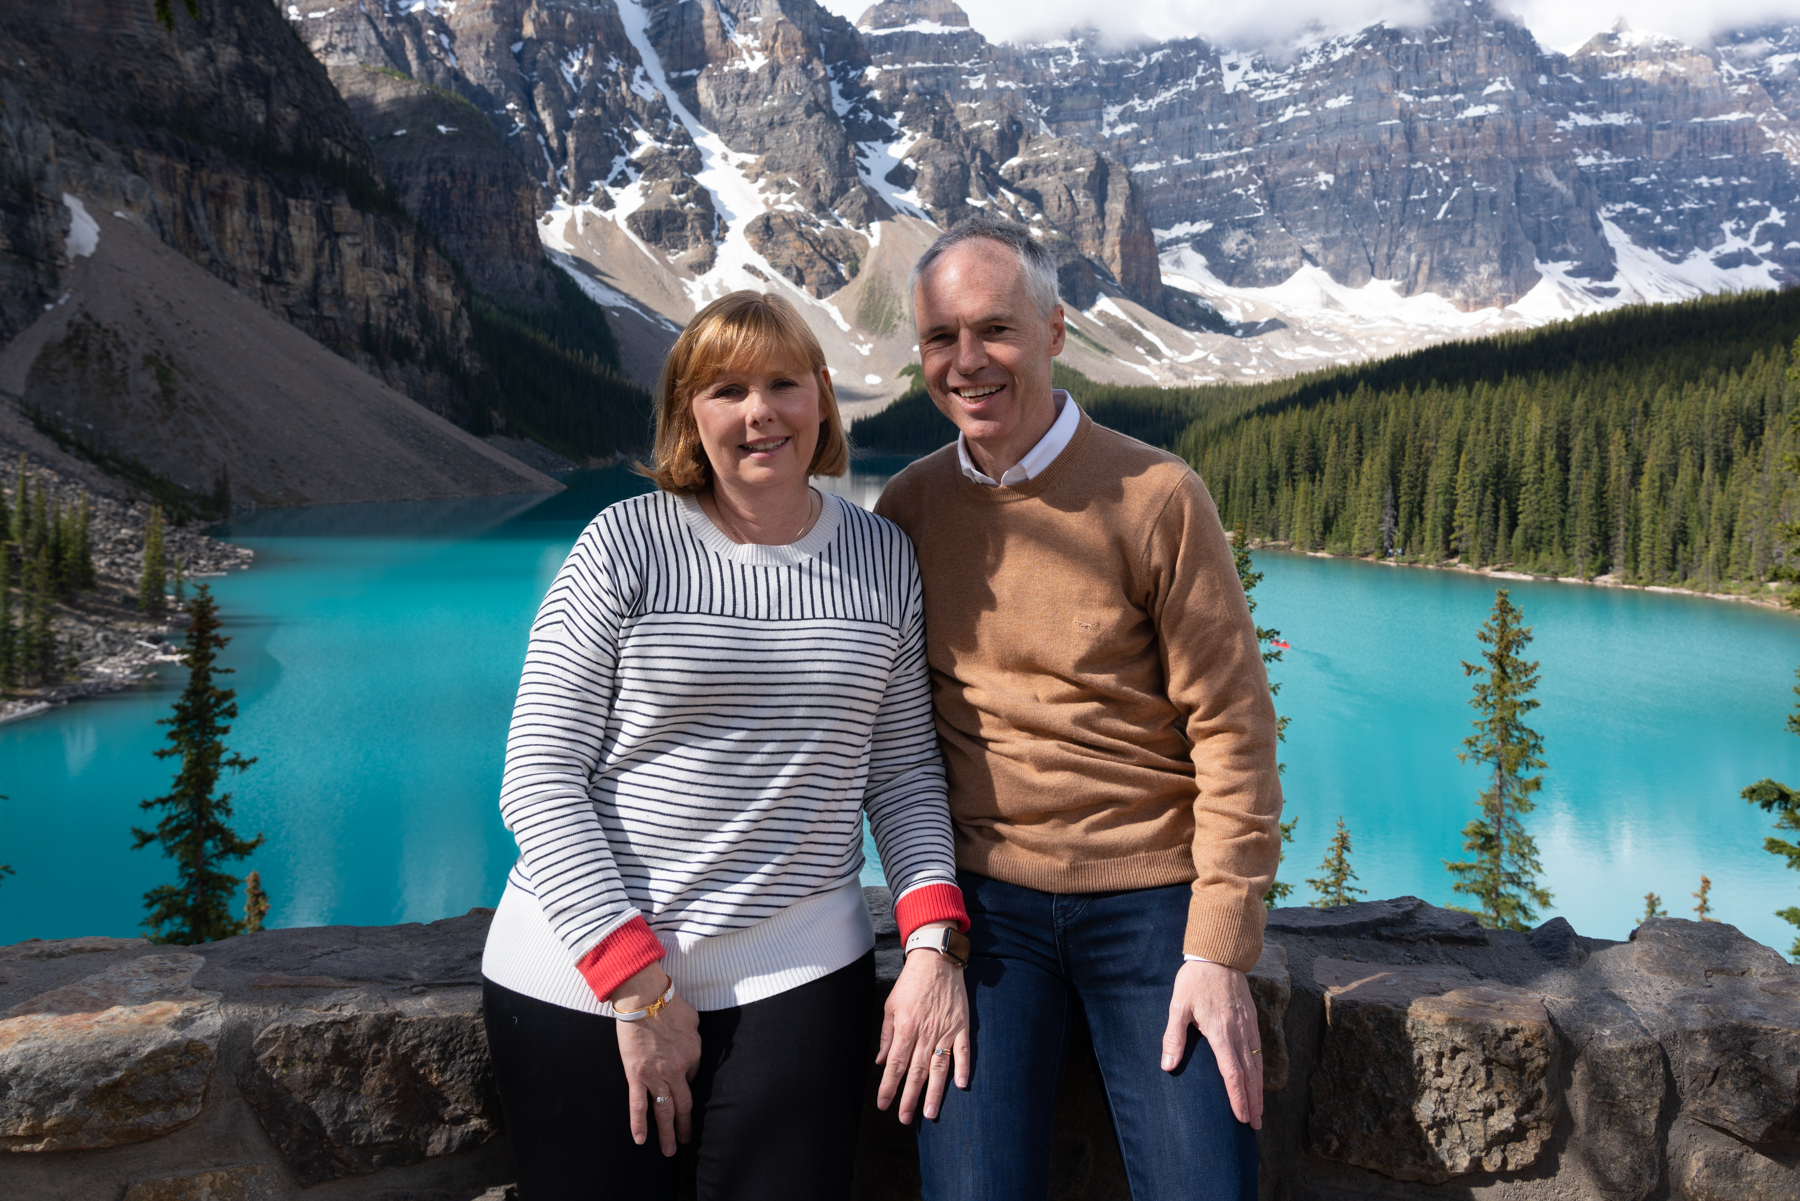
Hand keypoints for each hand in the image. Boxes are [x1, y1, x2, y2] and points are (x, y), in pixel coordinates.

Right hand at [612, 964, 700, 1154]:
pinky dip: (639, 1124)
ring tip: (670, 1150)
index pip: (692, 1077)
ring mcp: (656, 1076)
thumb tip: (691, 1049)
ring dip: (667, 1133)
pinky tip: (641, 1140)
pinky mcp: (636, 1076)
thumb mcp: (693, 1020)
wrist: (644, 998)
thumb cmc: (669, 1003)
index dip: (686, 1081)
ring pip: (664, 1111)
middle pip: (684, 1104)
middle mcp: (677, 1071)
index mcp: (694, 1055)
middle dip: (685, 1125)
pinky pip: (638, 1105)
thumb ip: (694, 1038)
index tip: (680, 1085)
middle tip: (686, 1141)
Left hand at [875, 930, 970, 1123]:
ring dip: (934, 1091)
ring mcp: (945, 1030)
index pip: (896, 1064)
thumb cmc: (911, 983)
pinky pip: (963, 1050)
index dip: (889, 1086)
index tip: (883, 1104)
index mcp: (906, 1028)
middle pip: (916, 1071)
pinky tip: (960, 1085)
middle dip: (909, 1097)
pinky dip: (963, 1067)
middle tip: (904, 1118)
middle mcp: (925, 1033)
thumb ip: (887, 1035)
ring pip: (939, 1066)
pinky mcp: (961, 1025)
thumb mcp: (891, 1006)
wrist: (936, 961)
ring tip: (929, 1113)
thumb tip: (882, 1061)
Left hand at [1161, 959, 1261, 1129]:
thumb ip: (1173, 1037)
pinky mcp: (1253, 1019)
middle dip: (1252, 1102)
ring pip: (1257, 1065)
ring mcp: (1248, 1026)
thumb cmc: (1194, 980)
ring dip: (1259, 1090)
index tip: (1241, 1117)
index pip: (1232, 1073)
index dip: (1238, 1097)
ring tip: (1259, 1111)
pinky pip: (1259, 1050)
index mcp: (1219, 1032)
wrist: (1219, 955)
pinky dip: (1261, 1071)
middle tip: (1254, 1125)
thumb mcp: (1178, 1006)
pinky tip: (1259, 1081)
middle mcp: (1238, 1032)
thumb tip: (1167, 1066)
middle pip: (1249, 1075)